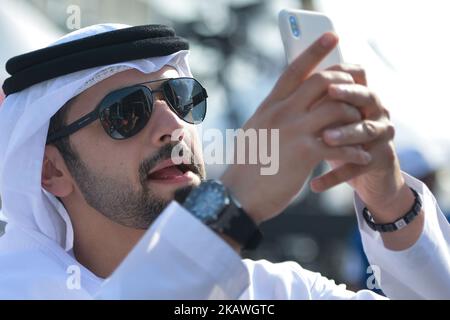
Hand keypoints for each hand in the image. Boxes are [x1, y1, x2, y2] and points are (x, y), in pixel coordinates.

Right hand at [221, 33, 371, 223]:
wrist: (236, 196)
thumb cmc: (246, 168)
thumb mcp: (254, 132)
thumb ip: (271, 116)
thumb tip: (285, 105)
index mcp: (269, 106)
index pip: (294, 70)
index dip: (314, 50)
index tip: (332, 36)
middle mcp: (281, 113)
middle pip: (322, 81)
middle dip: (346, 80)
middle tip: (359, 88)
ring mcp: (293, 131)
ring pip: (337, 107)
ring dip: (355, 116)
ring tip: (362, 129)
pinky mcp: (304, 153)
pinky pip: (341, 144)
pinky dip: (356, 150)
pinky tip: (361, 156)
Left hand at [310, 65, 422, 249]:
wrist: (366, 177)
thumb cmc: (340, 141)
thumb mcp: (329, 119)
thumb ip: (317, 101)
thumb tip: (289, 78)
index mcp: (362, 97)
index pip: (356, 76)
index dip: (341, 72)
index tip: (320, 70)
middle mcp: (376, 112)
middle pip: (366, 96)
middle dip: (348, 94)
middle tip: (330, 93)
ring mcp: (382, 136)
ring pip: (366, 130)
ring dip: (345, 134)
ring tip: (325, 138)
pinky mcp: (381, 160)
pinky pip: (358, 167)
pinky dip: (336, 175)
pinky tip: (315, 185)